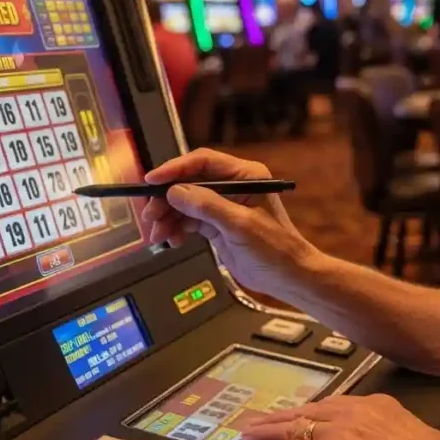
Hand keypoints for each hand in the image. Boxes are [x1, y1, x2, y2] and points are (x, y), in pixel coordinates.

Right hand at [141, 149, 317, 296]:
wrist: (288, 276)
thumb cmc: (276, 248)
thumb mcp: (240, 225)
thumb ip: (208, 206)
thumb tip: (175, 192)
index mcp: (245, 176)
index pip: (203, 162)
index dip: (175, 169)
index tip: (152, 180)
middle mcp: (233, 186)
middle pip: (189, 182)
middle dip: (167, 199)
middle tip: (151, 215)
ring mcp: (223, 206)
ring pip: (185, 203)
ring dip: (168, 217)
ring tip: (159, 235)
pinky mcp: (217, 225)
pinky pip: (189, 221)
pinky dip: (177, 229)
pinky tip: (171, 240)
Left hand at [241, 394, 439, 439]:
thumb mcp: (416, 437)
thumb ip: (393, 436)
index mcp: (380, 405)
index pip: (334, 404)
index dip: (310, 411)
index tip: (296, 413)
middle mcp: (358, 412)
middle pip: (309, 411)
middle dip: (282, 416)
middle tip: (258, 419)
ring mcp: (345, 434)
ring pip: (295, 428)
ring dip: (269, 431)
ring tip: (249, 433)